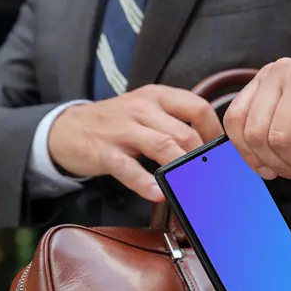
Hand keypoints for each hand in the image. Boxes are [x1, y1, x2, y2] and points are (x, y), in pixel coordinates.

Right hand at [47, 85, 223, 201]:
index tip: (223, 155)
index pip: (198, 107)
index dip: (215, 133)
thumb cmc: (117, 123)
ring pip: (163, 147)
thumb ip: (176, 122)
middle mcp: (142, 108)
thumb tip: (212, 148)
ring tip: (197, 187)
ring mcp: (122, 129)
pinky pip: (129, 169)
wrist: (68, 128)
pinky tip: (159, 194)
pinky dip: (146, 183)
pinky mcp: (104, 151)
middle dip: (203, 159)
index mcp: (157, 96)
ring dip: (183, 170)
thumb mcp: (146, 111)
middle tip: (216, 179)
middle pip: (184, 133)